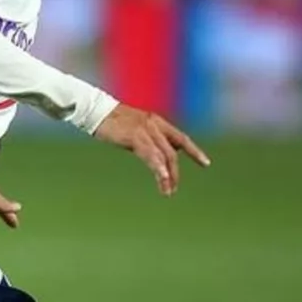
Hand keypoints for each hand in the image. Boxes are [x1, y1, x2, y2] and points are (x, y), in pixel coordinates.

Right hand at [94, 104, 210, 195]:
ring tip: (168, 191)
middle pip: (173, 151)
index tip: (206, 164)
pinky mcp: (136, 135)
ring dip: (167, 175)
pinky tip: (162, 178)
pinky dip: (158, 167)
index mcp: (156, 121)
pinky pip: (151, 154)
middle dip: (175, 172)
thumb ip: (148, 139)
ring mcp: (146, 129)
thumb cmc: (112, 122)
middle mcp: (155, 124)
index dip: (194, 151)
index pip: (181, 138)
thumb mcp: (135, 129)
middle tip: (173, 188)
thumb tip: (156, 155)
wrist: (95, 111)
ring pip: (164, 155)